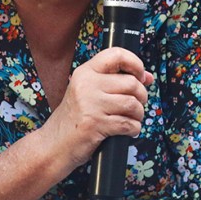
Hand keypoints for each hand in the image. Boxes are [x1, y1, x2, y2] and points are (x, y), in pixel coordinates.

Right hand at [39, 48, 152, 170]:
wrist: (52, 145)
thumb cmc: (74, 118)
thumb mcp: (90, 93)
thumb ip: (117, 82)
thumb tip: (148, 77)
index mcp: (86, 72)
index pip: (117, 54)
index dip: (135, 63)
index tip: (141, 76)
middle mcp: (87, 85)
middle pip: (131, 83)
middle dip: (141, 96)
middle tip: (136, 105)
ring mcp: (90, 104)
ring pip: (132, 103)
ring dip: (138, 114)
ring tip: (131, 118)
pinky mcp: (95, 124)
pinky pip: (128, 123)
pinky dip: (133, 129)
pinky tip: (127, 130)